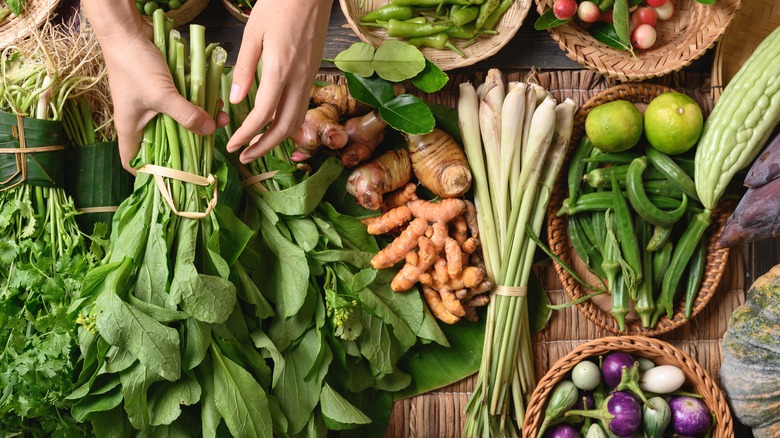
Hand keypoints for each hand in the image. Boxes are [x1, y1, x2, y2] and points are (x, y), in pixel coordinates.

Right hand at [83, 0, 226, 172]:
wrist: (127, 32)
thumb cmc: (136, 67)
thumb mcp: (163, 95)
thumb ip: (186, 114)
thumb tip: (210, 131)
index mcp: (130, 129)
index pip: (133, 162)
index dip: (149, 173)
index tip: (174, 178)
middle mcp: (139, 120)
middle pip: (163, 144)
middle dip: (187, 145)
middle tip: (211, 145)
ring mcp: (149, 105)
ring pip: (176, 122)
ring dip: (197, 122)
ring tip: (220, 119)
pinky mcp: (160, 90)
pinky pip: (180, 104)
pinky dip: (195, 104)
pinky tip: (214, 103)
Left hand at [225, 0, 332, 162]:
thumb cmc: (279, 5)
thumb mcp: (253, 33)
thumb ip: (244, 68)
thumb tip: (234, 100)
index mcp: (280, 69)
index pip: (264, 114)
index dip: (247, 134)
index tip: (232, 144)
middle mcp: (298, 79)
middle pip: (284, 126)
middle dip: (263, 146)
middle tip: (244, 157)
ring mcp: (309, 78)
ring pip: (296, 120)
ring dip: (277, 139)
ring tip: (257, 147)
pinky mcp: (312, 74)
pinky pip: (300, 107)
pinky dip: (286, 123)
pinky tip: (273, 125)